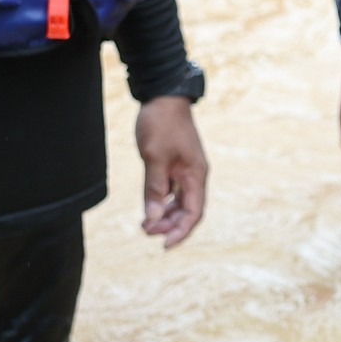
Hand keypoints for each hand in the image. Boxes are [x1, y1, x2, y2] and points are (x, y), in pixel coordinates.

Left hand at [136, 96, 207, 247]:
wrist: (164, 96)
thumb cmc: (161, 123)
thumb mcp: (154, 156)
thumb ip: (153, 188)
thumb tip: (151, 218)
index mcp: (196, 175)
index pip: (193, 213)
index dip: (180, 232)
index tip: (164, 245)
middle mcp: (194, 175)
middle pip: (188, 211)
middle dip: (169, 226)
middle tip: (146, 232)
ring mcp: (185, 171)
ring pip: (179, 203)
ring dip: (164, 216)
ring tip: (145, 225)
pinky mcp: (175, 165)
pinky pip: (172, 192)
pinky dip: (161, 202)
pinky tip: (149, 208)